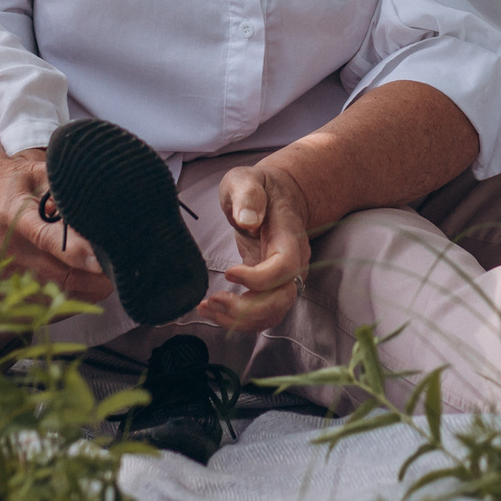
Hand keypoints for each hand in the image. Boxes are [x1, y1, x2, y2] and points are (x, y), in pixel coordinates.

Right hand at [0, 105, 110, 302]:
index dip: (79, 252)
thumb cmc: (7, 183)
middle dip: (97, 275)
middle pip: (61, 275)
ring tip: (110, 272)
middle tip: (124, 265)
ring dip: (89, 288)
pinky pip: (47, 303)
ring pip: (58, 293)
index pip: (50, 240)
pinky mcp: (4, 289)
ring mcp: (4, 274)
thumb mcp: (34, 172)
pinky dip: (72, 296)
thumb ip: (65, 184)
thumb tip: (101, 194)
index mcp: (15, 215)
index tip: (104, 259)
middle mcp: (8, 249)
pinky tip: (87, 281)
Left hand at [197, 161, 312, 331]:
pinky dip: (238, 320)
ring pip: (272, 313)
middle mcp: (293, 263)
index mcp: (289, 237)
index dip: (259, 278)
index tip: (229, 273)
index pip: (284, 268)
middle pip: (281, 299)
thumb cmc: (259, 187)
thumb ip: (248, 195)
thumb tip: (248, 220)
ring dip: (239, 320)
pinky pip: (261, 313)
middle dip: (246, 309)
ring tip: (206, 308)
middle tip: (213, 301)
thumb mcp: (247, 179)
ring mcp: (283, 278)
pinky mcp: (269, 287)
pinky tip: (212, 311)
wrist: (277, 196)